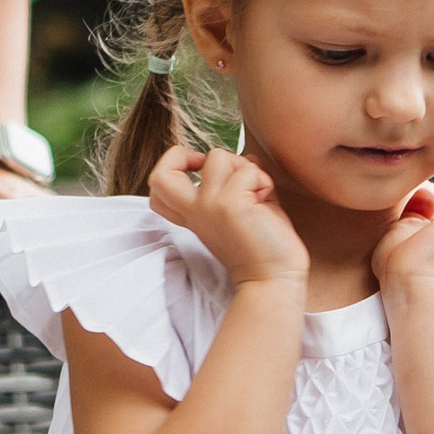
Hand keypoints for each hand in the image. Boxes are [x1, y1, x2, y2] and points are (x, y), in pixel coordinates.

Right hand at [147, 145, 308, 288]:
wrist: (275, 279)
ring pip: (219, 157)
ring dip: (246, 169)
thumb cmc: (266, 248)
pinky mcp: (229, 204)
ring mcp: (209, 206)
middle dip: (179, 154)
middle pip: (160, 174)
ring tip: (258, 194)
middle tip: (208, 165)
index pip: (158, 186)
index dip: (172, 165)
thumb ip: (237, 182)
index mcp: (195, 215)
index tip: (197, 166)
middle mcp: (195, 211)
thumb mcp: (242, 209)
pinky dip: (264, 182)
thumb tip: (247, 157)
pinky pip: (249, 170)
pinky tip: (268, 204)